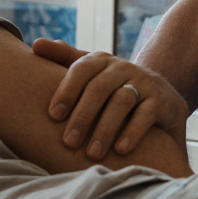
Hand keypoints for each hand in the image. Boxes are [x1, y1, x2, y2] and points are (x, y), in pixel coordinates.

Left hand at [32, 38, 187, 159]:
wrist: (160, 95)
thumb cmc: (113, 87)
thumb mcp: (91, 72)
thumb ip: (63, 58)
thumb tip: (35, 45)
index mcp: (101, 60)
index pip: (81, 68)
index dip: (67, 90)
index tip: (53, 115)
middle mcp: (122, 67)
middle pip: (100, 87)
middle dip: (82, 116)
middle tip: (68, 142)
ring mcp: (144, 82)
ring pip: (122, 101)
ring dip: (105, 128)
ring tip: (92, 153)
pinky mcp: (162, 100)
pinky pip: (146, 114)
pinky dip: (132, 132)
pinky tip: (120, 150)